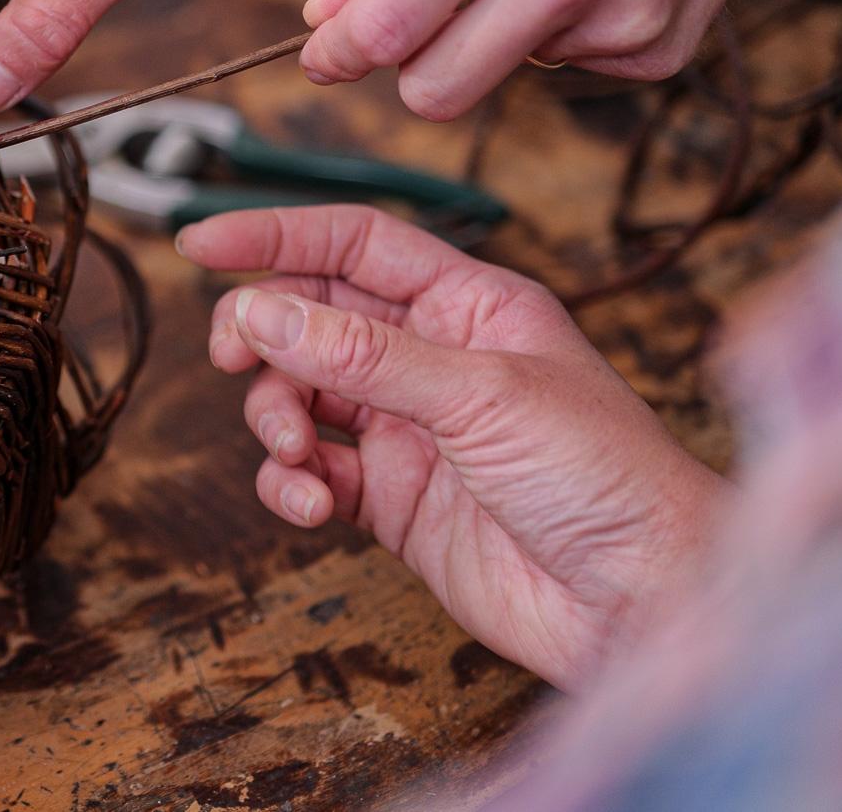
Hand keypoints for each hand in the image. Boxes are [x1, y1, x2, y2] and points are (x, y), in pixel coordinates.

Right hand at [179, 205, 728, 688]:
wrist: (639, 603)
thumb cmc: (604, 479)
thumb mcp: (479, 395)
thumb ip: (361, 353)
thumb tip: (260, 311)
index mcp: (470, 306)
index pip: (355, 246)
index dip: (276, 236)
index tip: (202, 242)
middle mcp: (434, 360)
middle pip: (312, 319)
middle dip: (264, 335)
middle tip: (233, 359)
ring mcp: (411, 432)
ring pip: (301, 397)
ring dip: (276, 419)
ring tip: (294, 452)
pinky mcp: (394, 502)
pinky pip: (312, 474)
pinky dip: (294, 485)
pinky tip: (315, 507)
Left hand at [300, 0, 738, 121]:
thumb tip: (326, 20)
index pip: (389, 26)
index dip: (338, 54)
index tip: (324, 56)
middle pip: (436, 92)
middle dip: (410, 72)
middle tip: (418, 29)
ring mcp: (620, 17)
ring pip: (502, 75)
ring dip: (500, 33)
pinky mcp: (658, 50)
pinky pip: (568, 68)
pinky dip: (566, 31)